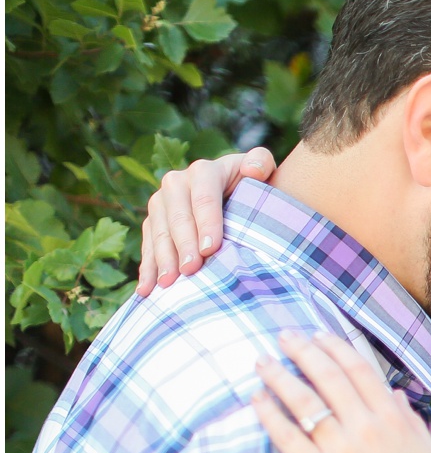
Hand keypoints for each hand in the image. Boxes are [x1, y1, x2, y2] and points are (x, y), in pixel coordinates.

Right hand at [136, 146, 275, 296]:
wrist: (235, 193)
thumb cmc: (254, 186)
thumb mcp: (262, 170)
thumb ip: (260, 163)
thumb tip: (253, 170)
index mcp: (203, 171)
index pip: (203, 198)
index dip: (206, 223)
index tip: (210, 249)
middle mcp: (176, 183)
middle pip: (177, 217)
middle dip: (182, 245)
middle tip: (189, 270)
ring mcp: (161, 203)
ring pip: (158, 232)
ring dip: (161, 259)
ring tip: (167, 284)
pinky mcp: (153, 221)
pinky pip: (147, 245)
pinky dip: (148, 268)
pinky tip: (147, 290)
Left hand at [251, 333, 430, 452]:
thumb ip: (410, 421)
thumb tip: (393, 392)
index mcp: (393, 421)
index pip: (359, 369)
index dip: (335, 346)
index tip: (317, 334)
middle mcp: (366, 429)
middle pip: (327, 377)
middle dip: (301, 350)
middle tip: (282, 336)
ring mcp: (340, 452)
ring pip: (303, 401)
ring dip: (278, 375)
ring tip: (261, 361)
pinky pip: (287, 437)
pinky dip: (269, 414)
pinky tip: (256, 399)